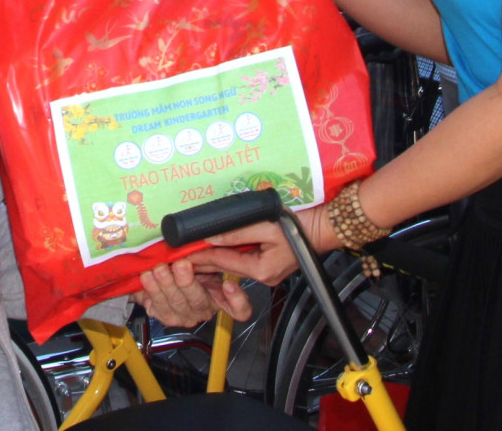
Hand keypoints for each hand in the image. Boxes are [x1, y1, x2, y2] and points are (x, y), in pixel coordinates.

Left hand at [133, 260, 251, 328]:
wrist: (163, 276)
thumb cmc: (188, 265)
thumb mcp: (202, 259)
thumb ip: (206, 255)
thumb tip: (203, 237)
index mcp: (220, 297)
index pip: (239, 309)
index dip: (237, 300)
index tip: (229, 284)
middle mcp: (203, 309)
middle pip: (198, 301)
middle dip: (187, 282)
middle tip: (180, 265)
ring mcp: (183, 315)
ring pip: (175, 304)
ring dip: (165, 284)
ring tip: (159, 268)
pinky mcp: (163, 315)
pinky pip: (156, 306)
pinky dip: (150, 290)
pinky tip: (146, 277)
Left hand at [184, 207, 336, 286]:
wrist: (321, 228)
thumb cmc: (298, 226)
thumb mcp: (265, 225)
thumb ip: (238, 232)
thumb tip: (213, 236)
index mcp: (261, 270)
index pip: (223, 261)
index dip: (201, 255)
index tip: (183, 252)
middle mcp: (262, 276)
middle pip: (225, 268)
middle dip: (203, 262)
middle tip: (179, 256)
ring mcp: (266, 273)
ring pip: (232, 266)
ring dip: (213, 259)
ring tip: (191, 254)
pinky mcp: (268, 267)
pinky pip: (242, 262)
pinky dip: (227, 256)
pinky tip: (215, 250)